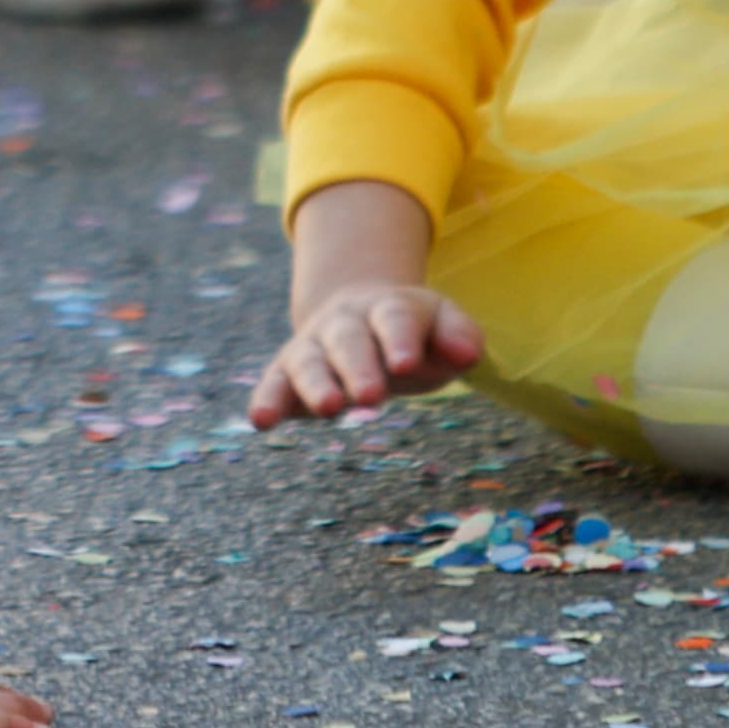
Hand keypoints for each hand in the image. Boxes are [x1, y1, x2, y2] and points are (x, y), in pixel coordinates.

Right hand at [250, 177, 479, 424]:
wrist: (360, 312)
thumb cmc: (414, 332)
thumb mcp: (443, 325)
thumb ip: (460, 335)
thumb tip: (467, 354)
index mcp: (389, 307)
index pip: (395, 317)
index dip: (399, 338)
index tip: (407, 361)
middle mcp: (346, 322)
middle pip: (350, 340)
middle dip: (359, 366)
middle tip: (372, 396)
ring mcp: (314, 345)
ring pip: (309, 360)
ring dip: (316, 384)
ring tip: (329, 409)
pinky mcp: (288, 372)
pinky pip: (274, 383)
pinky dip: (267, 400)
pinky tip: (261, 420)